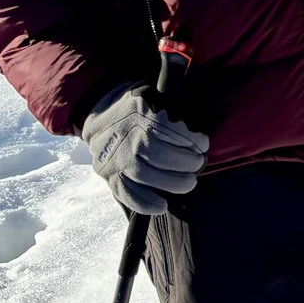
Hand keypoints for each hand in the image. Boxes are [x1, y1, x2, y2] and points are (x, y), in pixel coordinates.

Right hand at [81, 83, 210, 214]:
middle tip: (199, 164)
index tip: (204, 144)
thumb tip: (197, 120)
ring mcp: (116, 158)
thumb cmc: (135, 107)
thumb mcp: (153, 96)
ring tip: (189, 183)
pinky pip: (126, 193)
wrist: (99, 118)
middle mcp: (127, 137)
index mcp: (140, 114)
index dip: (191, 140)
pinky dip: (144, 203)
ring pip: (145, 176)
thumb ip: (173, 106)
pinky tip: (162, 206)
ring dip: (171, 183)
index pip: (170, 130)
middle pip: (160, 155)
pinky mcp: (109, 175)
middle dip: (185, 163)